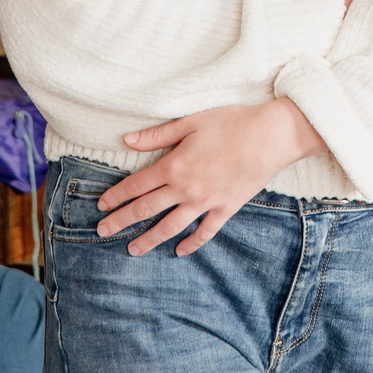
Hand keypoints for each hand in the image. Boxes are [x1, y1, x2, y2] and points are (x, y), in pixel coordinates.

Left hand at [99, 99, 325, 256]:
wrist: (270, 136)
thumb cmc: (231, 122)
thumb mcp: (191, 121)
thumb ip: (157, 134)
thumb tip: (126, 139)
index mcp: (174, 164)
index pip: (136, 185)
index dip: (116, 196)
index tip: (101, 207)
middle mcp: (186, 188)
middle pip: (146, 209)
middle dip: (122, 222)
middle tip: (102, 233)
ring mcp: (206, 201)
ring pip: (170, 226)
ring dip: (149, 239)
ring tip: (132, 250)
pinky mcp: (226, 208)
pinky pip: (205, 232)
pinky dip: (191, 244)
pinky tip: (179, 252)